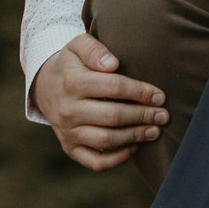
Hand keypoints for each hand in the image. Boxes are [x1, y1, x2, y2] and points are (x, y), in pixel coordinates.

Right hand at [31, 36, 167, 170]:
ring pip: (106, 140)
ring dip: (135, 137)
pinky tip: (134, 147)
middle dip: (143, 116)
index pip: (114, 88)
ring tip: (155, 131)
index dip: (141, 92)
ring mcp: (68, 132)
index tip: (159, 96)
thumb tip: (113, 63)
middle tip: (163, 115)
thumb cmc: (71, 64)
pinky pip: (95, 162)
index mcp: (73, 83)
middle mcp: (68, 110)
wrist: (45, 85)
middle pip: (113, 116)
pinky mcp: (70, 148)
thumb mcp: (78, 45)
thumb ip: (95, 49)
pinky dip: (117, 159)